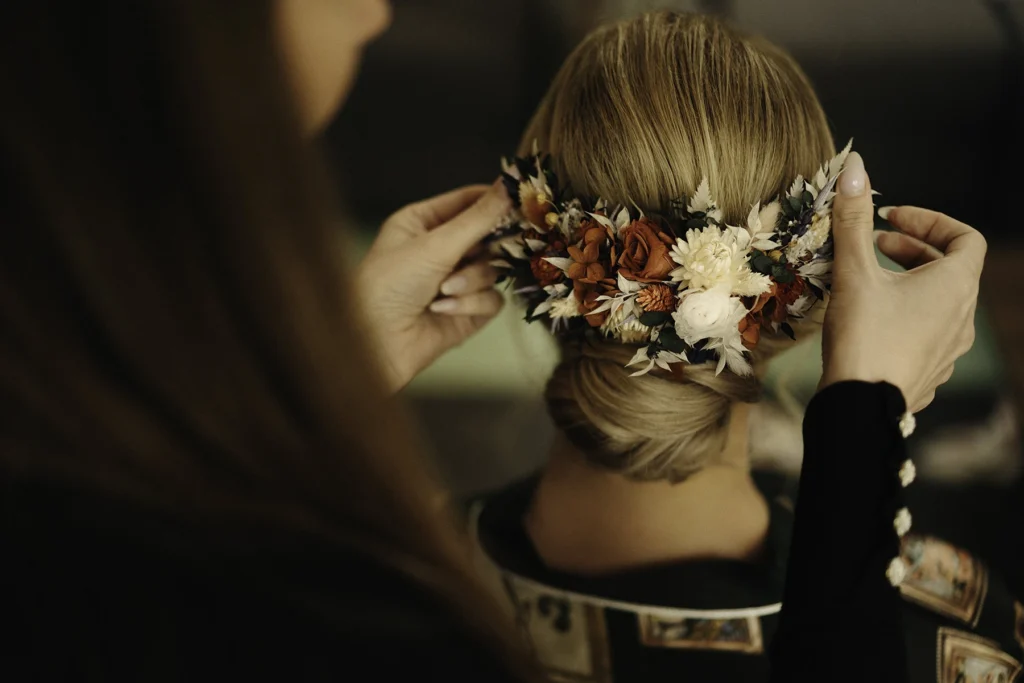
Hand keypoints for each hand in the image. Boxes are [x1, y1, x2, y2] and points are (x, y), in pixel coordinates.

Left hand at [356, 182, 510, 391]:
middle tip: (487, 249)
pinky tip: (442, 309)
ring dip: (471, 280)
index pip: (468, 202)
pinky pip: (490, 299)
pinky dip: (470, 304)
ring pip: (492, 270)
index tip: (521, 200)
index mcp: (423, 223)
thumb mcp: (435, 244)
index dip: (494, 201)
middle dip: (484, 249)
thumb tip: (510, 182)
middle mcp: (441, 249)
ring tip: (444, 290)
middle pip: (489, 238)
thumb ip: (478, 217)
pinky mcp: (466, 311)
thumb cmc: (389, 284)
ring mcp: (455, 281)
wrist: (375, 342)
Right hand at [819, 153, 986, 412]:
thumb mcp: (854, 272)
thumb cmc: (863, 336)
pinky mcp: (932, 372)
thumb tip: (854, 166)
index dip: (929, 222)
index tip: (889, 219)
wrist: (860, 406)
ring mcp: (951, 349)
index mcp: (955, 287)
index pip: (965, 238)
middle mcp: (963, 317)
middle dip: (912, 250)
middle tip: (872, 246)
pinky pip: (929, 332)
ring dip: (909, 283)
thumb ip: (852, 220)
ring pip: (940, 302)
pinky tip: (872, 321)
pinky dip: (907, 314)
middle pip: (952, 269)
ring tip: (869, 283)